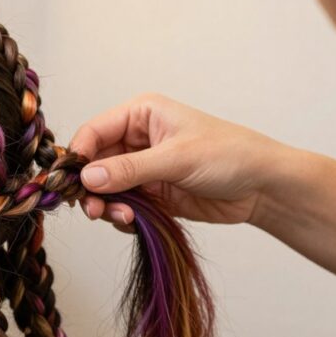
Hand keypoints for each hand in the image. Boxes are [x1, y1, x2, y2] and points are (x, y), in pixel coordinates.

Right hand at [70, 93, 288, 226]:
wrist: (263, 187)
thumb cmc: (229, 155)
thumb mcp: (177, 158)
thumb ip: (130, 169)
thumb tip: (87, 177)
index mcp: (140, 115)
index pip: (94, 132)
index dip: (79, 156)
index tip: (72, 182)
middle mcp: (136, 139)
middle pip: (94, 163)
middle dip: (92, 188)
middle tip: (94, 210)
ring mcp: (142, 168)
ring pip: (105, 188)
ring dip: (107, 205)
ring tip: (123, 218)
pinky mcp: (151, 194)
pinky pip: (122, 205)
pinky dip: (121, 216)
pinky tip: (134, 222)